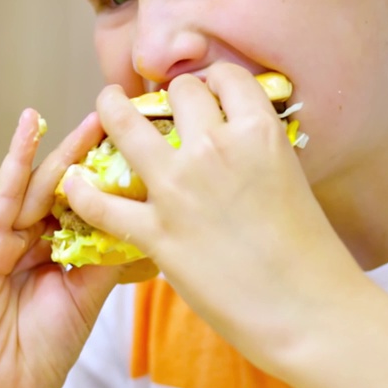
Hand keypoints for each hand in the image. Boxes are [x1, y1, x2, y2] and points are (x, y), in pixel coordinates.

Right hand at [0, 110, 125, 387]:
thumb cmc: (42, 350)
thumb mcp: (87, 294)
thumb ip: (105, 254)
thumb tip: (144, 217)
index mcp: (58, 248)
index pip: (90, 201)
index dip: (114, 174)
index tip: (148, 145)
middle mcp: (32, 235)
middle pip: (69, 185)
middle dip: (97, 151)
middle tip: (128, 116)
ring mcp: (4, 233)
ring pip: (43, 182)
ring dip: (69, 148)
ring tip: (98, 114)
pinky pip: (4, 191)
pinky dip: (18, 157)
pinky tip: (33, 126)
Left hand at [64, 64, 365, 373]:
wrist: (307, 309)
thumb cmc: (312, 253)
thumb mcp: (294, 180)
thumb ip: (260, 153)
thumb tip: (240, 142)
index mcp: (259, 131)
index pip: (225, 77)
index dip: (214, 81)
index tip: (207, 92)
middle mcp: (215, 147)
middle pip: (179, 92)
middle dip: (171, 96)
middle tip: (165, 109)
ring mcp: (180, 188)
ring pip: (126, 125)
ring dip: (112, 110)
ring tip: (107, 104)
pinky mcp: (156, 232)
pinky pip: (103, 202)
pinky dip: (83, 191)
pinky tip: (75, 182)